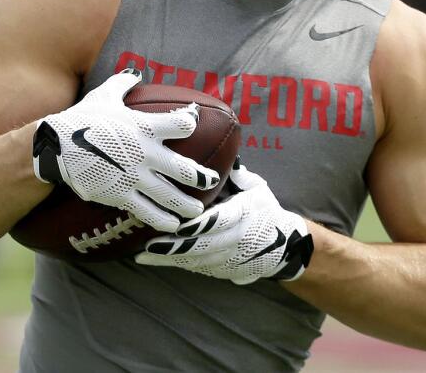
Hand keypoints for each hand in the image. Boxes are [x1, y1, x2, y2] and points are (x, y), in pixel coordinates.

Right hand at [33, 69, 220, 232]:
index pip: (182, 124)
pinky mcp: (121, 195)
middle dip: (201, 177)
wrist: (56, 146)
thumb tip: (136, 73)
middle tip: (211, 182)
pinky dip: (162, 220)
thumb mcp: (104, 95)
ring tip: (197, 212)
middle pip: (183, 168)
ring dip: (187, 205)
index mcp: (145, 126)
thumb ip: (123, 84)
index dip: (190, 121)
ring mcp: (134, 176)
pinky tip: (173, 226)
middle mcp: (145, 153)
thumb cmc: (81, 118)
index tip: (194, 122)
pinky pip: (147, 211)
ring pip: (169, 195)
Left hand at [135, 160, 313, 283]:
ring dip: (169, 259)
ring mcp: (228, 258)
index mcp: (244, 214)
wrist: (283, 246)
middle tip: (149, 244)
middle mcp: (236, 239)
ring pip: (196, 260)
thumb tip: (225, 156)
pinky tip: (149, 260)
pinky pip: (195, 267)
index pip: (221, 221)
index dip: (201, 225)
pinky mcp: (220, 269)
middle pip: (203, 245)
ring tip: (142, 255)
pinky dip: (173, 264)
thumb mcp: (256, 187)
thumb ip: (238, 174)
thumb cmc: (264, 209)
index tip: (180, 225)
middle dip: (176, 247)